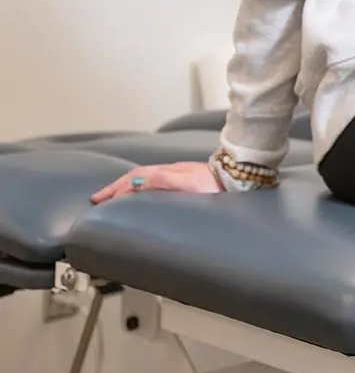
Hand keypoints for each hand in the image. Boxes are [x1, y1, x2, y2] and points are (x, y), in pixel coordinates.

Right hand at [91, 160, 222, 203]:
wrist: (238, 180)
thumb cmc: (216, 185)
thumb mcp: (189, 184)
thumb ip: (164, 181)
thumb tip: (136, 182)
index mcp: (168, 172)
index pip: (135, 178)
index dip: (116, 188)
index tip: (99, 201)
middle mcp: (171, 171)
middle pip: (137, 176)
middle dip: (115, 187)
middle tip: (97, 199)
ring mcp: (179, 176)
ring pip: (145, 178)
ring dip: (126, 187)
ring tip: (112, 198)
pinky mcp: (187, 182)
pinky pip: (155, 182)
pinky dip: (140, 188)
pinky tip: (140, 195)